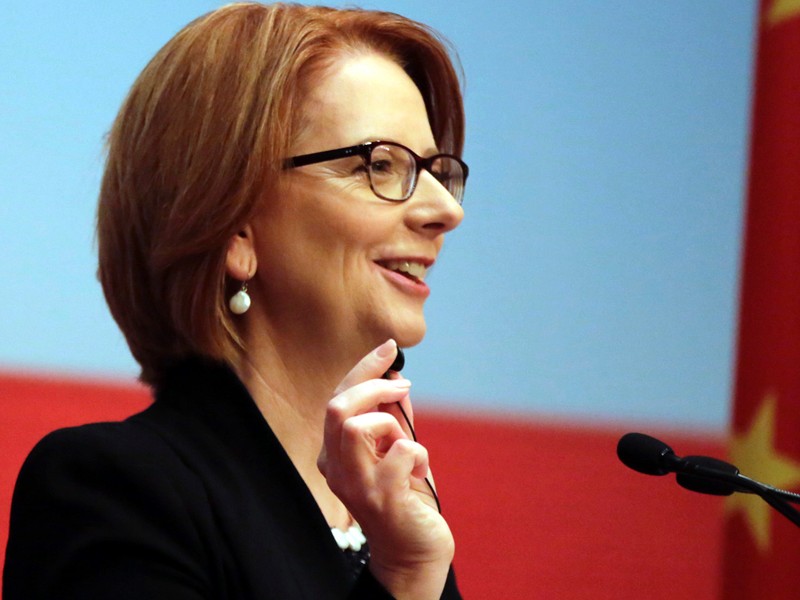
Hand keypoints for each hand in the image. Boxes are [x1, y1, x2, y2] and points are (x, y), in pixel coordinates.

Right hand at [317, 339, 453, 598]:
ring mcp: (354, 484)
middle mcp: (335, 468)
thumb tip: (397, 378)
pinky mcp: (380, 497)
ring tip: (408, 447)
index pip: (338, 398)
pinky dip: (419, 453)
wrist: (415, 552)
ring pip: (357, 426)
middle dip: (373, 385)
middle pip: (338, 407)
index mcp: (334, 453)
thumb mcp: (398, 448)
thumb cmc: (406, 498)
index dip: (364, 368)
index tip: (390, 347)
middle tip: (403, 387)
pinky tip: (420, 472)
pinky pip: (401, 451)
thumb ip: (394, 416)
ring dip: (393, 425)